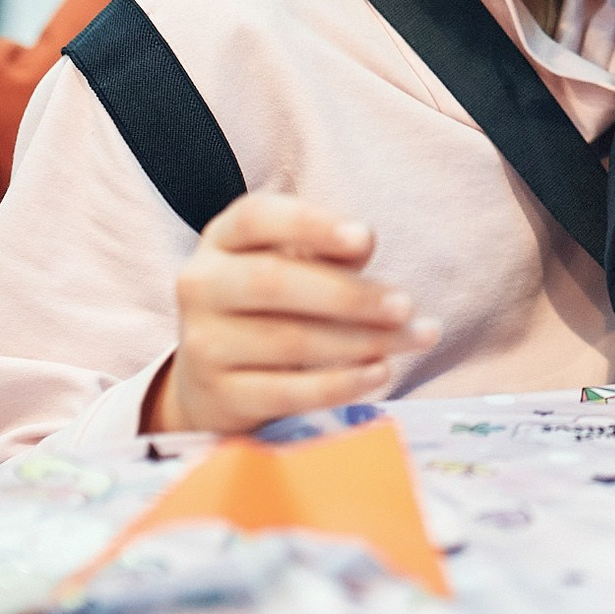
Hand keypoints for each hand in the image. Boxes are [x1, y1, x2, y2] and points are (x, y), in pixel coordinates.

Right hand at [146, 194, 438, 434]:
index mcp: (222, 239)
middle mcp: (201, 285)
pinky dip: (340, 384)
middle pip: (273, 282)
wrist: (213, 377)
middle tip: (405, 306)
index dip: (311, 225)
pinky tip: (379, 372)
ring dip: (362, 341)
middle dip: (349, 294)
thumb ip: (329, 250)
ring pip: (289, 341)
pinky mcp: (220, 396)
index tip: (365, 238)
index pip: (256, 217)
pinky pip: (287, 392)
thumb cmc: (270, 304)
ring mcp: (204, 344)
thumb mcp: (293, 263)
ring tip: (413, 338)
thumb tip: (362, 242)